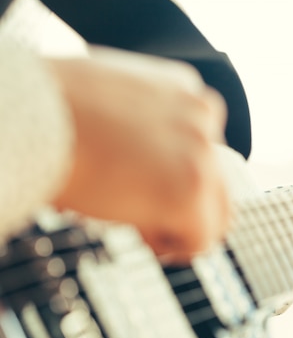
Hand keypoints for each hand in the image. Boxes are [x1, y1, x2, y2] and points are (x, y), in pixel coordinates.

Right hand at [47, 47, 230, 260]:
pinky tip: (136, 230)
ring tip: (135, 220)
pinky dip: (171, 247)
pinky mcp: (190, 189)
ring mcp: (201, 153)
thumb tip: (144, 151)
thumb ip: (146, 120)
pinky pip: (201, 240)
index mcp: (185, 90)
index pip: (204, 149)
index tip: (140, 182)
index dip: (171, 174)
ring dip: (180, 227)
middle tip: (140, 211)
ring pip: (217, 215)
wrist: (29, 111)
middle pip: (218, 184)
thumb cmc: (52, 105)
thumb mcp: (114, 94)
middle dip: (183, 205)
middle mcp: (203, 118)